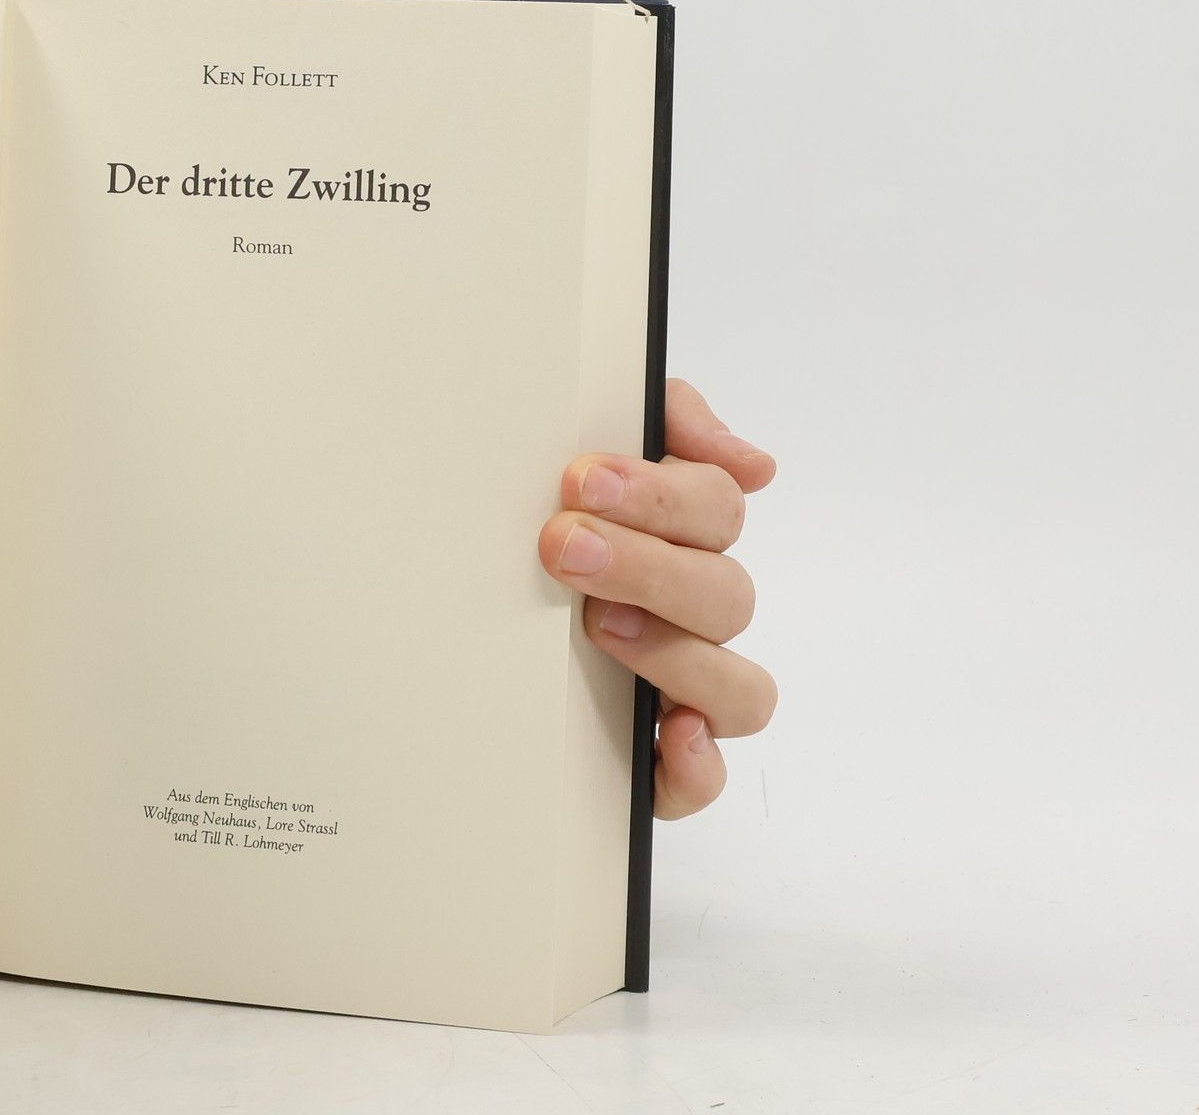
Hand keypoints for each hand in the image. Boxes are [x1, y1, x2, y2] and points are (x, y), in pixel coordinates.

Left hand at [538, 378, 775, 818]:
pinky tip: (666, 732)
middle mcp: (692, 616)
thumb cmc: (539, 517)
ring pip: (739, 688)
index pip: (716, 508)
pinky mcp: (658, 764)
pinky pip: (705, 780)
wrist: (444, 622)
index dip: (659, 494)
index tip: (584, 480)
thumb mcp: (583, 443)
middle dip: (647, 565)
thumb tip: (753, 463)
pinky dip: (696, 764)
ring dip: (677, 654)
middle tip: (564, 546)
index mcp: (682, 537)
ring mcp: (684, 692)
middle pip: (724, 593)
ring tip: (599, 626)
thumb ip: (663, 418)